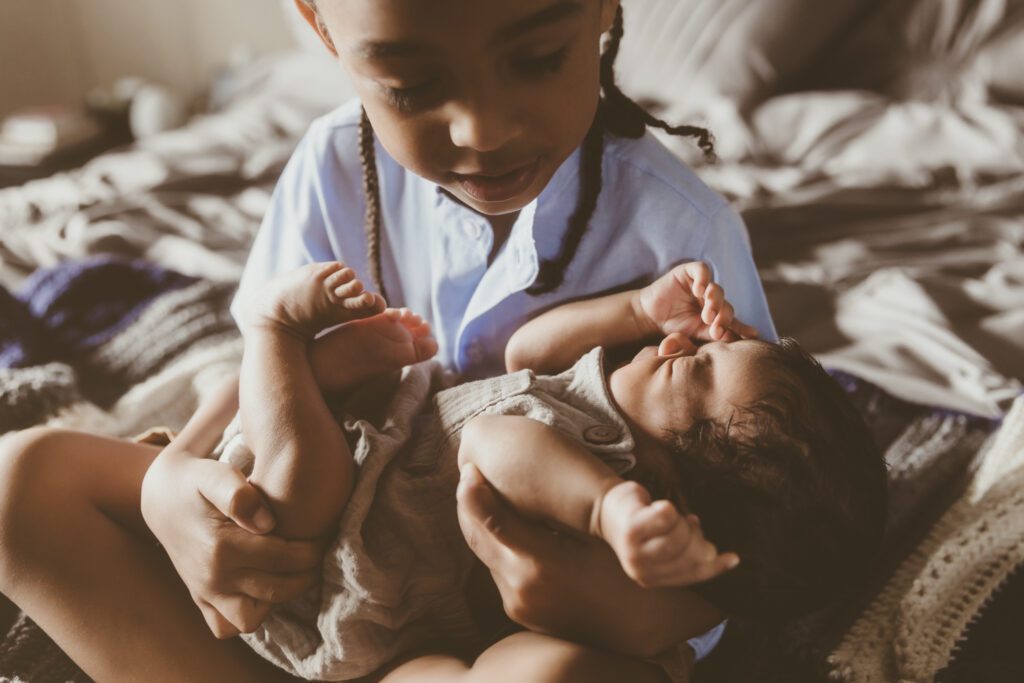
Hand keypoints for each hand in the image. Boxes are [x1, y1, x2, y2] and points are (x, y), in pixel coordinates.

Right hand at [140, 452, 321, 637]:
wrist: (160, 495)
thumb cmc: (196, 480)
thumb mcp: (215, 475)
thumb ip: (240, 496)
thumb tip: (268, 523)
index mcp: (221, 548)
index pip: (284, 558)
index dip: (312, 549)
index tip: (324, 535)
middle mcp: (212, 577)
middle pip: (277, 590)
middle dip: (306, 573)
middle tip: (317, 552)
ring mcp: (204, 592)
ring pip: (251, 619)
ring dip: (278, 599)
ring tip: (292, 570)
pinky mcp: (199, 598)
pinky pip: (226, 626)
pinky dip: (247, 615)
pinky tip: (262, 588)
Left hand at [455, 464, 722, 657]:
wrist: (643, 624)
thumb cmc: (626, 568)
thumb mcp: (596, 532)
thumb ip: (559, 509)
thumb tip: (528, 477)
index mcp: (537, 564)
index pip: (490, 521)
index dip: (474, 493)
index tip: (470, 470)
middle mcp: (519, 588)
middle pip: (479, 538)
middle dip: (470, 506)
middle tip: (471, 476)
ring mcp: (518, 605)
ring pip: (486, 555)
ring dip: (483, 527)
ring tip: (487, 497)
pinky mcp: (521, 612)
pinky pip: (499, 572)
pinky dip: (498, 547)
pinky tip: (507, 529)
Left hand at [598, 481, 738, 588]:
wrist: (605, 508)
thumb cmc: (642, 526)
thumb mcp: (664, 545)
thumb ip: (688, 554)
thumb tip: (719, 556)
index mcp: (652, 579)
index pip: (692, 574)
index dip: (716, 567)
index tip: (734, 557)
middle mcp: (641, 571)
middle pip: (692, 552)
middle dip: (695, 534)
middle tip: (686, 523)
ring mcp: (634, 551)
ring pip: (680, 535)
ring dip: (681, 520)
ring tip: (670, 516)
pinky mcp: (631, 529)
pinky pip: (667, 516)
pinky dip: (669, 508)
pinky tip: (662, 507)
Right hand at [636, 261, 758, 341]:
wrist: (648, 318)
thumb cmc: (673, 327)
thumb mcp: (698, 334)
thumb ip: (720, 333)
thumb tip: (752, 336)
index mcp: (716, 314)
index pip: (732, 319)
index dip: (741, 327)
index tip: (750, 336)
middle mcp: (711, 299)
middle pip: (726, 305)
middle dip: (724, 317)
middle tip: (716, 328)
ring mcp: (701, 284)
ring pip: (717, 289)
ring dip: (715, 301)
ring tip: (707, 314)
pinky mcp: (689, 272)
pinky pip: (702, 270)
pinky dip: (704, 279)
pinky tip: (698, 291)